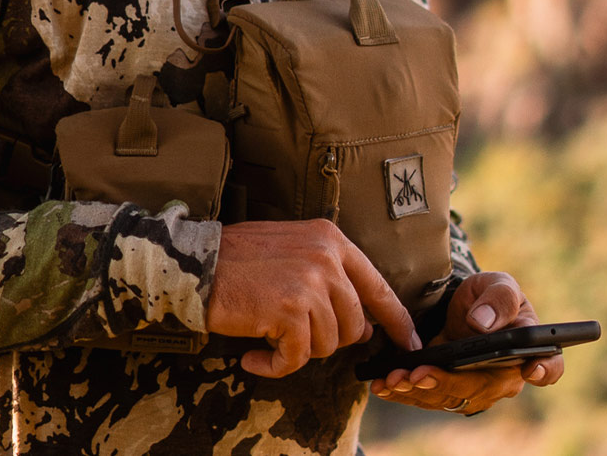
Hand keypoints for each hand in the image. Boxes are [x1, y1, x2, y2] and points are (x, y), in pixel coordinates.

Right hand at [206, 220, 418, 377]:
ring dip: (296, 351)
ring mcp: (310, 282)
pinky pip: (296, 358)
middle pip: (353, 324)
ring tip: (268, 338)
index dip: (397, 319)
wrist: (195, 264)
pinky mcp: (289, 310)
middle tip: (293, 336)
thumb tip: (363, 327)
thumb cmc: (239, 260)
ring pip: (327, 344)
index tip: (411, 341)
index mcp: (331, 240)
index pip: (378, 285)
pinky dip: (274, 366)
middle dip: (327, 340)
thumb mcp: (293, 253)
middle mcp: (327, 257)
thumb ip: (329, 281)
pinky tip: (255, 357)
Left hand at [368, 270, 563, 413]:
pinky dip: (405, 392)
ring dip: (419, 391)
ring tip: (393, 379)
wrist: (466, 308)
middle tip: (419, 374)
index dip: (544, 369)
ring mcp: (478, 389)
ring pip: (451, 399)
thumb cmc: (491, 296)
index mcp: (527, 346)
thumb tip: (483, 323)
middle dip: (447, 384)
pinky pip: (429, 398)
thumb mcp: (497, 285)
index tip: (530, 369)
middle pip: (482, 389)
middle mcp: (506, 376)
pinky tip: (383, 385)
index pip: (548, 364)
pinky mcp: (451, 392)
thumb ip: (497, 298)